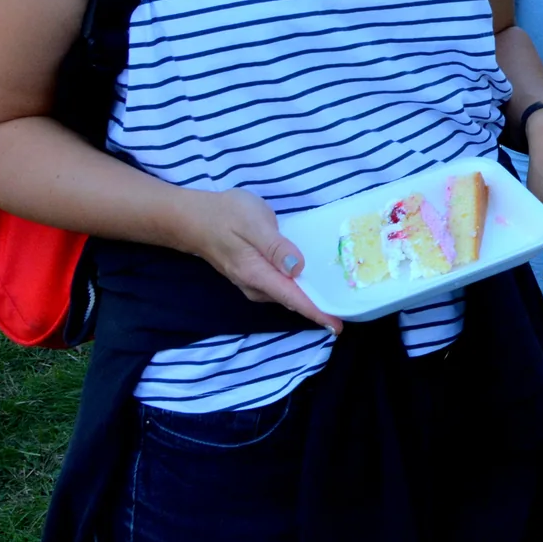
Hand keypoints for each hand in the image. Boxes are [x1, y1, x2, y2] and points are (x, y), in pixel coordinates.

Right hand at [177, 187, 340, 332]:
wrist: (193, 218)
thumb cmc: (226, 215)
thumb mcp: (255, 223)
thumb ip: (277, 247)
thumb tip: (298, 268)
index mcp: (258, 274)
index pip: (293, 299)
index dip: (317, 312)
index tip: (337, 326)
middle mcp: (256, 286)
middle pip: (293, 301)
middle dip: (319, 306)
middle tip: (349, 305)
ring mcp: (253, 283)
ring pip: (287, 295)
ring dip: (310, 296)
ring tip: (337, 294)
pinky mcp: (253, 276)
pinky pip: (281, 287)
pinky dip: (298, 286)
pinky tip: (312, 279)